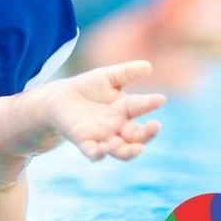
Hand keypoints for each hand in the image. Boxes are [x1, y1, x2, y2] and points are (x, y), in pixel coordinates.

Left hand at [44, 60, 165, 160]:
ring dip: (130, 152)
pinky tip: (102, 149)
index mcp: (126, 109)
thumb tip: (148, 66)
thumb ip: (126, 73)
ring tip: (138, 149)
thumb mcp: (107, 77)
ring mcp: (102, 137)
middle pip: (137, 136)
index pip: (141, 107)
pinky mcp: (84, 142)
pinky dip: (99, 154)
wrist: (59, 98)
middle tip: (155, 126)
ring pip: (121, 150)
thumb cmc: (88, 87)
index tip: (160, 98)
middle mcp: (118, 127)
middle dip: (148, 134)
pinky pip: (93, 152)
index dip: (151, 103)